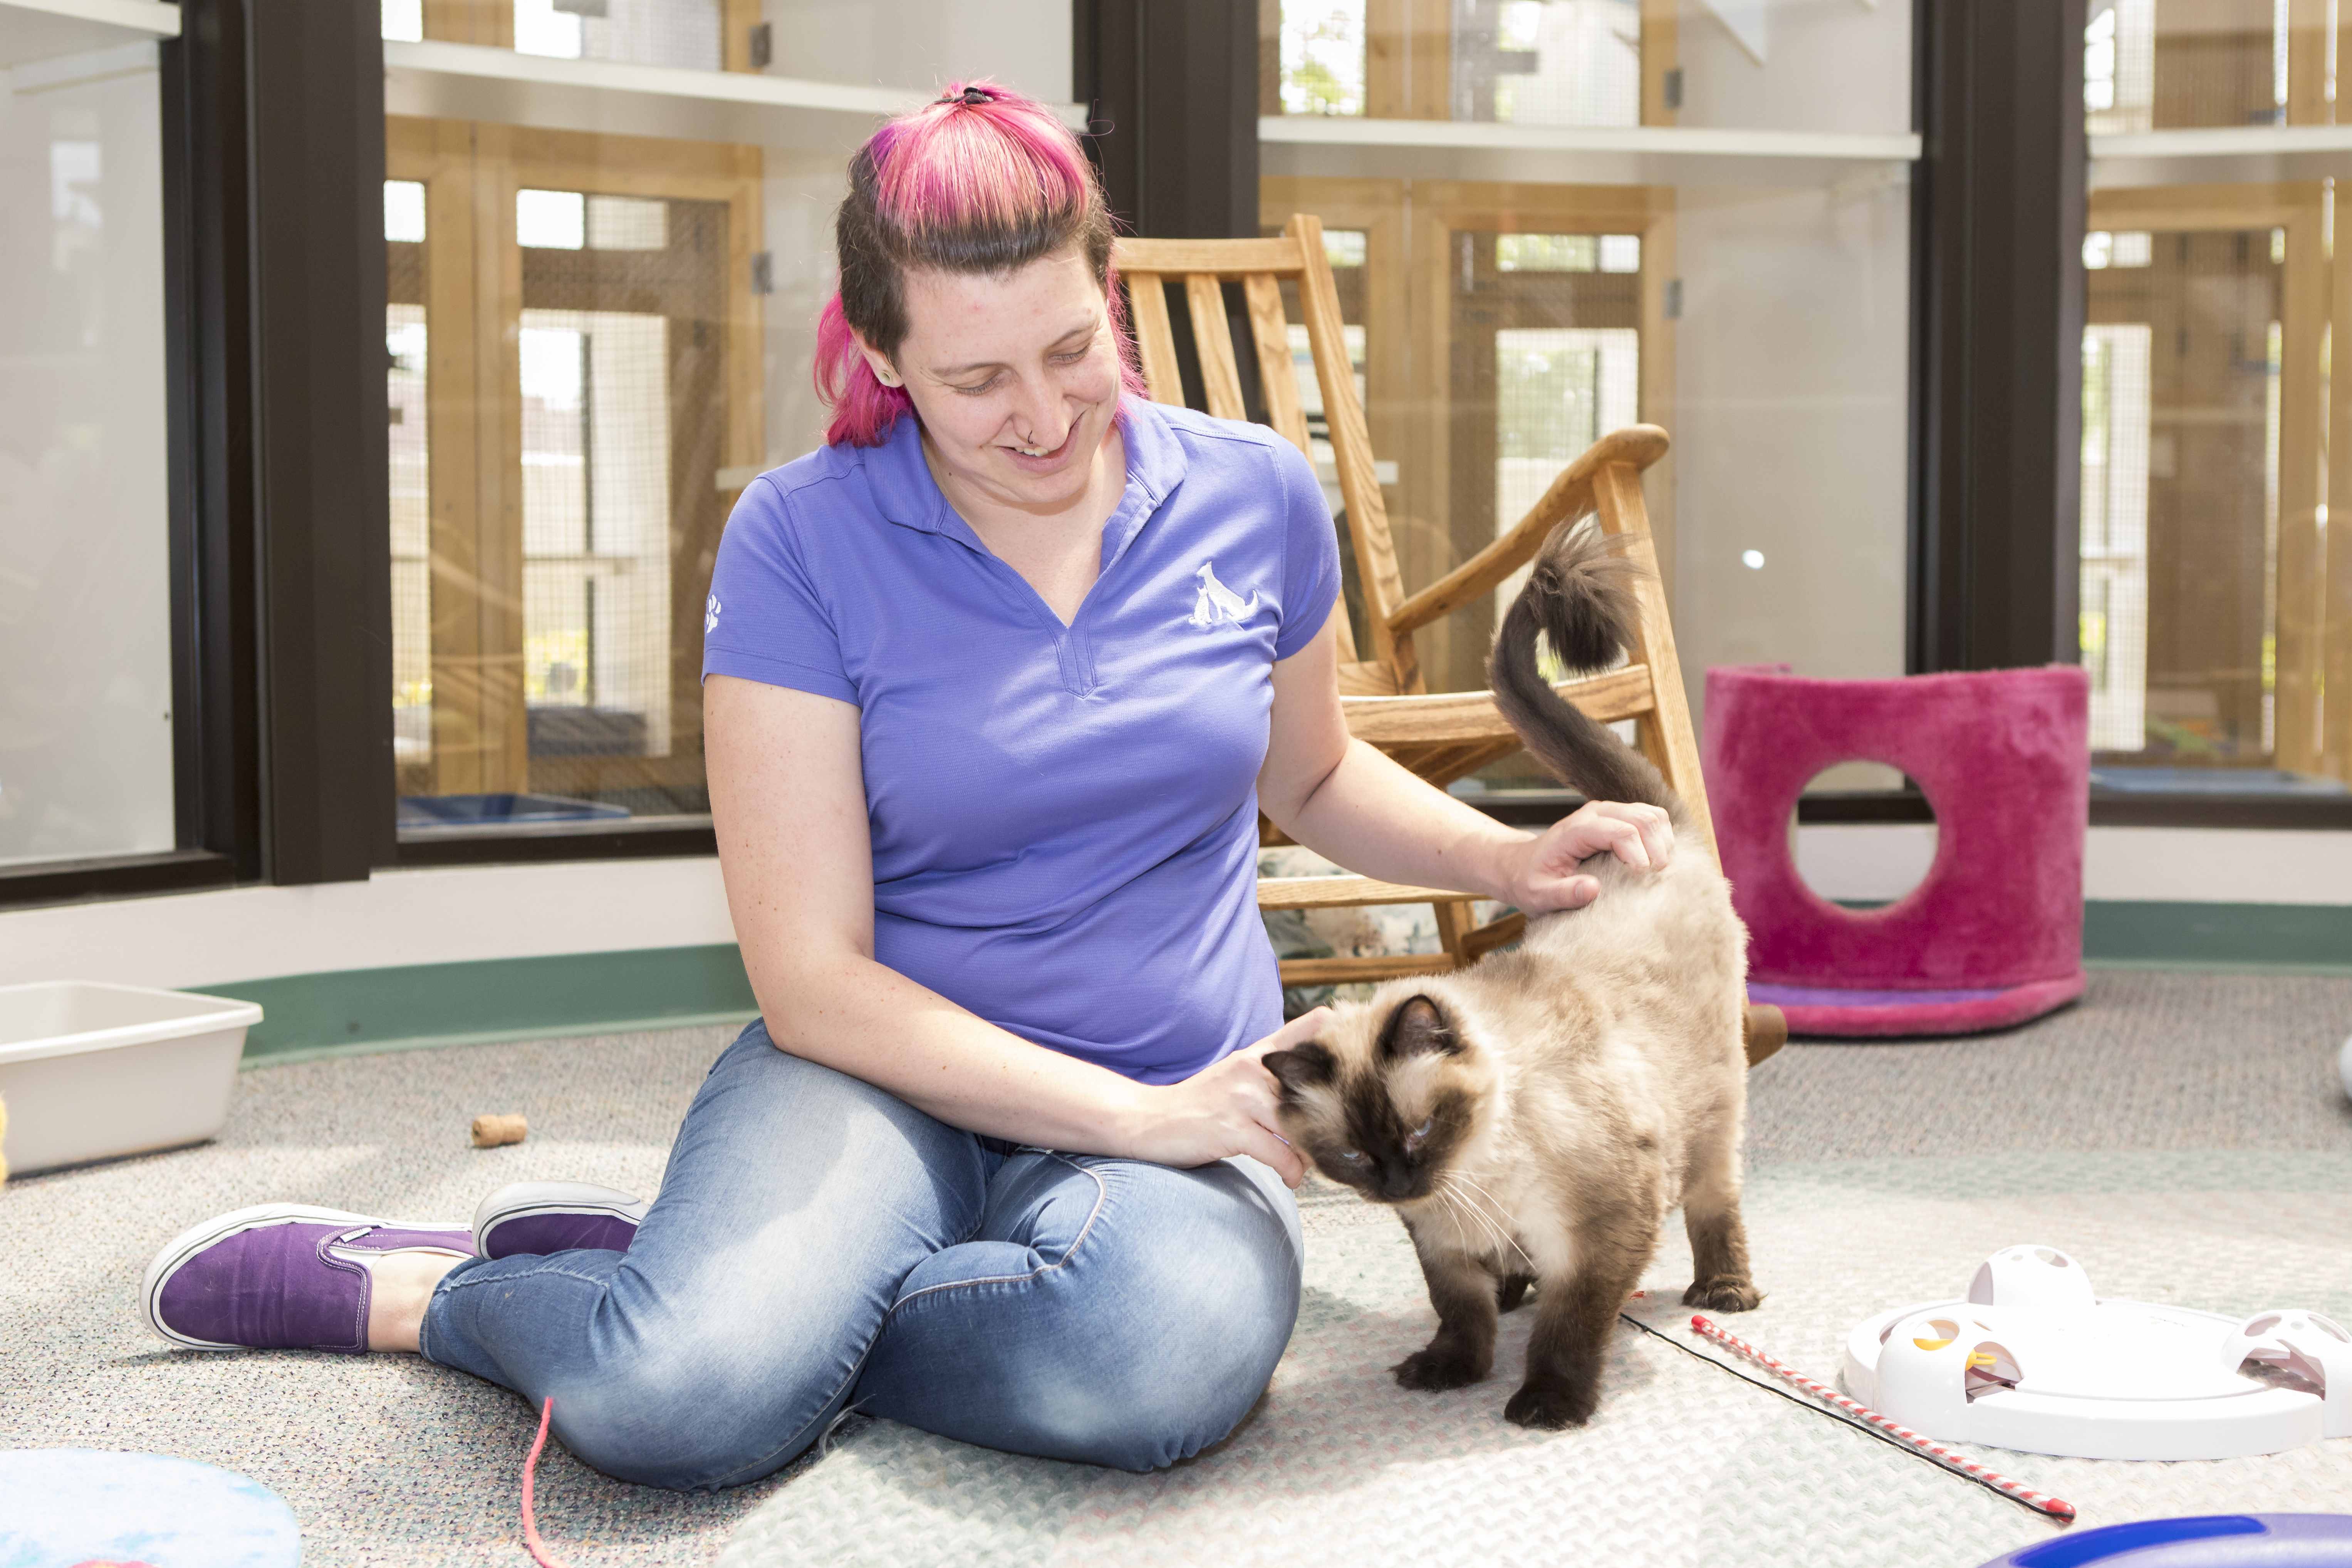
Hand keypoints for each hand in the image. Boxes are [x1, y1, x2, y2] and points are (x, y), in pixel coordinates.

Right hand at [1117, 1009, 1331, 1187]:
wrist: (1147, 1121)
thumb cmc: (1200, 1105)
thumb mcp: (1237, 1077)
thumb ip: (1274, 1076)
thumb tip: (1321, 1091)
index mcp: (1259, 1053)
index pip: (1313, 1024)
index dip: (1346, 1034)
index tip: (1366, 1061)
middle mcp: (1253, 1068)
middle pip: (1320, 1077)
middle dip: (1339, 1111)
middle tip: (1351, 1135)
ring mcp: (1242, 1097)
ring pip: (1302, 1122)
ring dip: (1315, 1148)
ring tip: (1315, 1162)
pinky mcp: (1231, 1128)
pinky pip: (1280, 1153)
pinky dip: (1292, 1171)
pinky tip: (1290, 1178)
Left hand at [1500, 801, 1673, 915]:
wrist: (1522, 865)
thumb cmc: (1531, 881)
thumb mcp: (1538, 895)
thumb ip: (1563, 894)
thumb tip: (1593, 889)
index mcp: (1577, 830)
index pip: (1622, 832)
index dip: (1640, 855)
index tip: (1640, 878)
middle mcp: (1595, 813)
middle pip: (1643, 819)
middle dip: (1657, 849)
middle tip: (1655, 877)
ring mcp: (1608, 811)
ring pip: (1652, 815)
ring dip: (1663, 842)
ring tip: (1658, 870)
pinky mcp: (1618, 817)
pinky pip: (1651, 817)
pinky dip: (1661, 836)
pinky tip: (1655, 859)